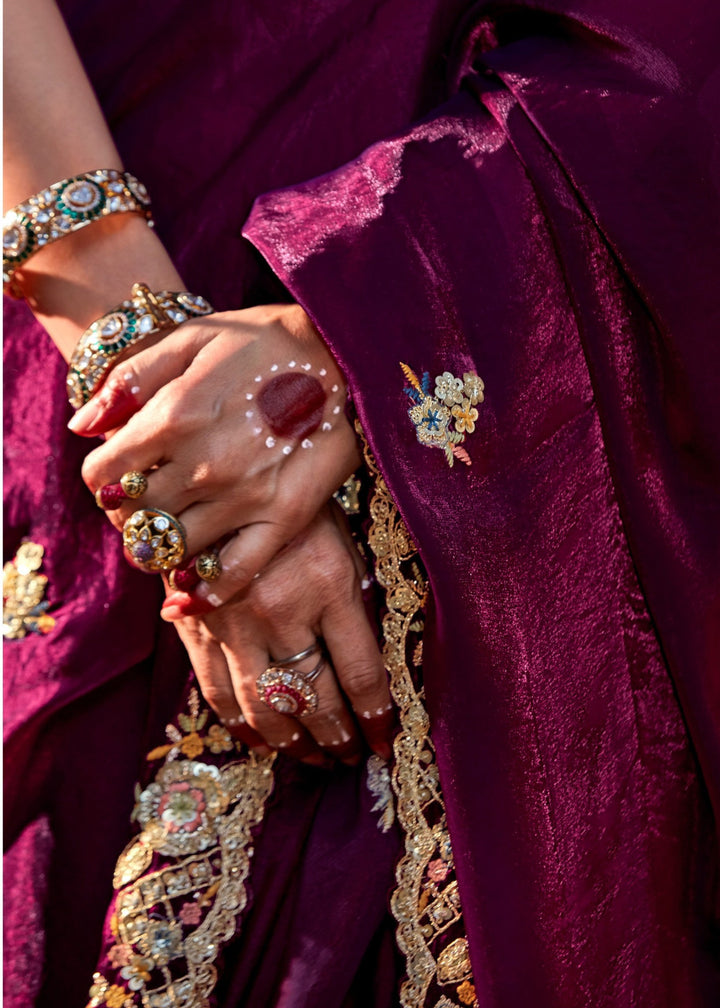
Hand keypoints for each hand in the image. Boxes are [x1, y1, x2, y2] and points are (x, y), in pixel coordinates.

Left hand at [75, 303, 360, 600]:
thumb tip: (82, 426)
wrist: (345, 353)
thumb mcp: (191, 336)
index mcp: (171, 416)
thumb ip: (131, 379)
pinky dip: (202, 594)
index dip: (102, 477)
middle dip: (127, 513)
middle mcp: (201, 464)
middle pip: (132, 517)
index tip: (118, 473)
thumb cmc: (264, 339)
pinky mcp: (283, 519)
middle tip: (144, 502)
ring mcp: (243, 498)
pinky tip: (184, 597)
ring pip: (171, 549)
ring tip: (168, 532)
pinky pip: (232, 575)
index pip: (102, 476)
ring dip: (158, 547)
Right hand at [171, 506, 393, 765]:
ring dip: (293, 743)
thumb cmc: (296, 507)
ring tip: (314, 757)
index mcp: (330, 584)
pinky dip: (243, 726)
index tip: (385, 740)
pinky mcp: (197, 629)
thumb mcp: (342, 539)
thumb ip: (356, 598)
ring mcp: (236, 623)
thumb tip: (377, 662)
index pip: (361, 672)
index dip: (376, 716)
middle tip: (351, 755)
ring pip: (266, 707)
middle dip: (338, 736)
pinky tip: (262, 742)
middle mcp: (283, 610)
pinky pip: (219, 694)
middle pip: (315, 697)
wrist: (218, 479)